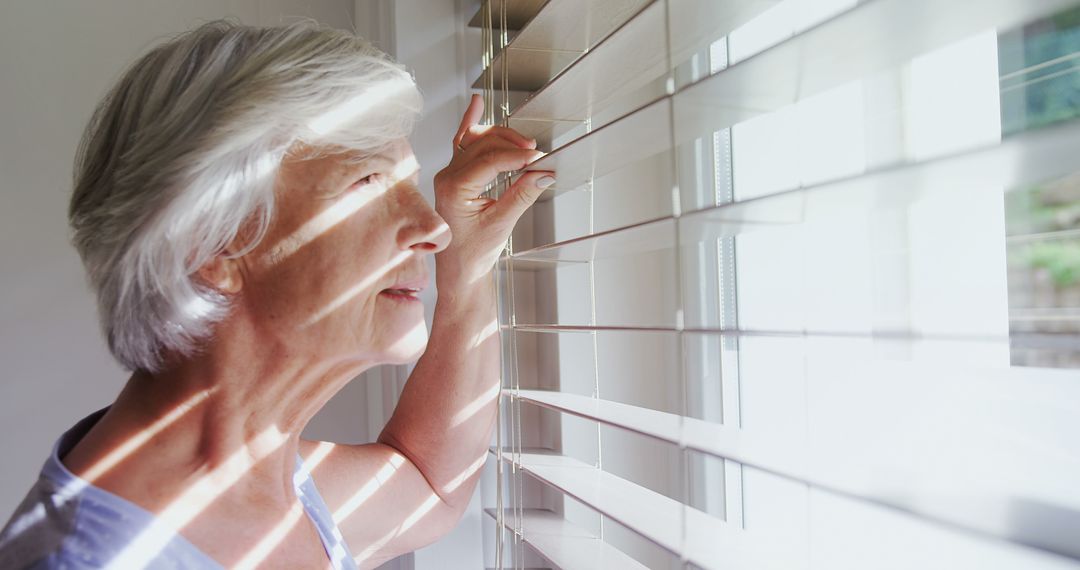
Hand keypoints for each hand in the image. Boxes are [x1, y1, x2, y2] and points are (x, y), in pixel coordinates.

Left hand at [433, 94, 554, 286]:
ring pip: (475, 140)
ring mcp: (449, 174)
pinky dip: (471, 123)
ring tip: (525, 144)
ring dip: (501, 137)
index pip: (490, 161)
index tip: (540, 157)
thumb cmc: (473, 254)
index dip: (518, 156)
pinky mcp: (455, 175)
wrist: (459, 270)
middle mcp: (447, 176)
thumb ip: (523, 194)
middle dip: (513, 145)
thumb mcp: (502, 224)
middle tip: (538, 154)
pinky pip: (462, 142)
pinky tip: (476, 104)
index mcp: (454, 189)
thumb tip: (544, 172)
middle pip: (484, 145)